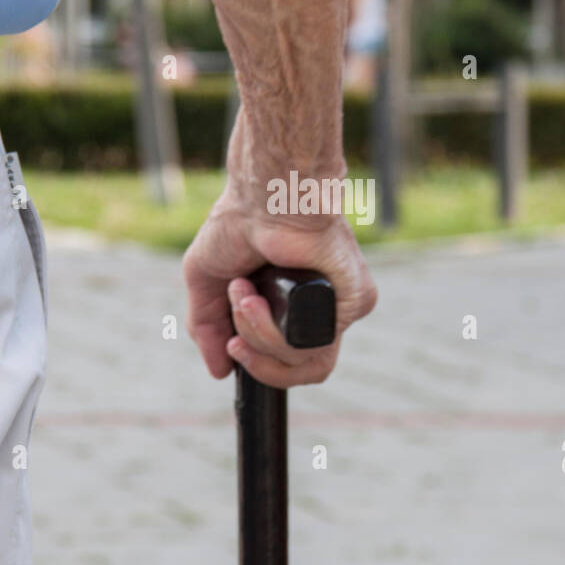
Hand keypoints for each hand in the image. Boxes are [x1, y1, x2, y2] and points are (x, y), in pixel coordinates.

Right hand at [182, 184, 376, 388]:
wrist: (264, 194)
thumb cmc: (239, 223)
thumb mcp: (208, 279)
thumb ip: (209, 326)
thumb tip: (219, 370)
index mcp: (295, 307)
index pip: (289, 361)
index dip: (258, 364)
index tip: (232, 346)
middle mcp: (321, 310)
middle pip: (296, 370)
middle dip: (256, 360)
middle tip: (234, 338)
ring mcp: (341, 306)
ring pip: (302, 361)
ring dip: (257, 338)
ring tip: (243, 298)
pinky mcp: (356, 300)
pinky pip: (311, 345)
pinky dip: (272, 330)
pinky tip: (254, 296)